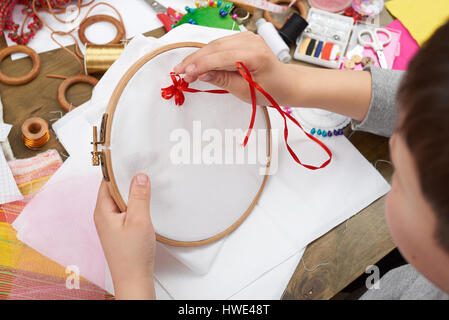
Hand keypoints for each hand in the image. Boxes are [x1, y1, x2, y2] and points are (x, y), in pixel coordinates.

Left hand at [94, 173, 155, 299]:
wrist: (134, 279)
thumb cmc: (132, 256)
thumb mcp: (139, 220)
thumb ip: (139, 197)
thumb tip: (139, 177)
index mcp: (103, 211)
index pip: (107, 181)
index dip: (118, 168)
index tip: (130, 157)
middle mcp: (104, 216)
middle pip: (114, 189)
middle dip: (127, 178)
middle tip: (142, 166)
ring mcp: (112, 223)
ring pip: (121, 199)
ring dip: (133, 191)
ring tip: (146, 182)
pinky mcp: (120, 229)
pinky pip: (126, 209)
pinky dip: (135, 202)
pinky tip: (146, 202)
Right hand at [173, 31, 289, 105]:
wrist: (285, 83)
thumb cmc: (270, 90)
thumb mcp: (244, 91)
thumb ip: (222, 80)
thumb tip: (201, 74)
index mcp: (254, 55)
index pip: (220, 57)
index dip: (200, 65)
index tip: (184, 74)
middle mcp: (251, 41)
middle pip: (215, 48)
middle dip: (195, 61)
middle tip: (178, 72)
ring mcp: (248, 37)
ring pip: (215, 44)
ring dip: (198, 56)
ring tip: (184, 69)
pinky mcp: (244, 38)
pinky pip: (220, 44)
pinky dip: (208, 53)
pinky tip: (197, 62)